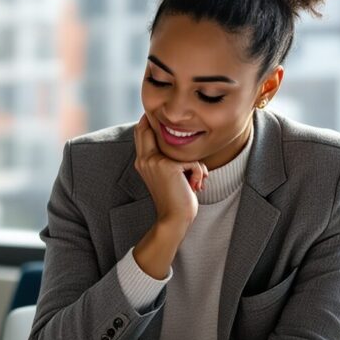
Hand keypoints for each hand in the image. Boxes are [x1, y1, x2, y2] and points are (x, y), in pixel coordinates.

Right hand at [133, 116, 204, 231]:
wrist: (174, 218)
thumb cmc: (176, 198)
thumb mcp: (168, 174)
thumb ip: (166, 157)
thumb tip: (178, 140)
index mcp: (142, 161)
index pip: (141, 131)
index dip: (149, 120)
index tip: (164, 121)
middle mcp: (145, 159)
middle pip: (147, 128)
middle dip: (162, 125)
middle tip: (179, 142)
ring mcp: (154, 161)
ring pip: (181, 146)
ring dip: (194, 164)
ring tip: (195, 179)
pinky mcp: (168, 166)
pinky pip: (193, 161)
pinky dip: (199, 174)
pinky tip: (195, 186)